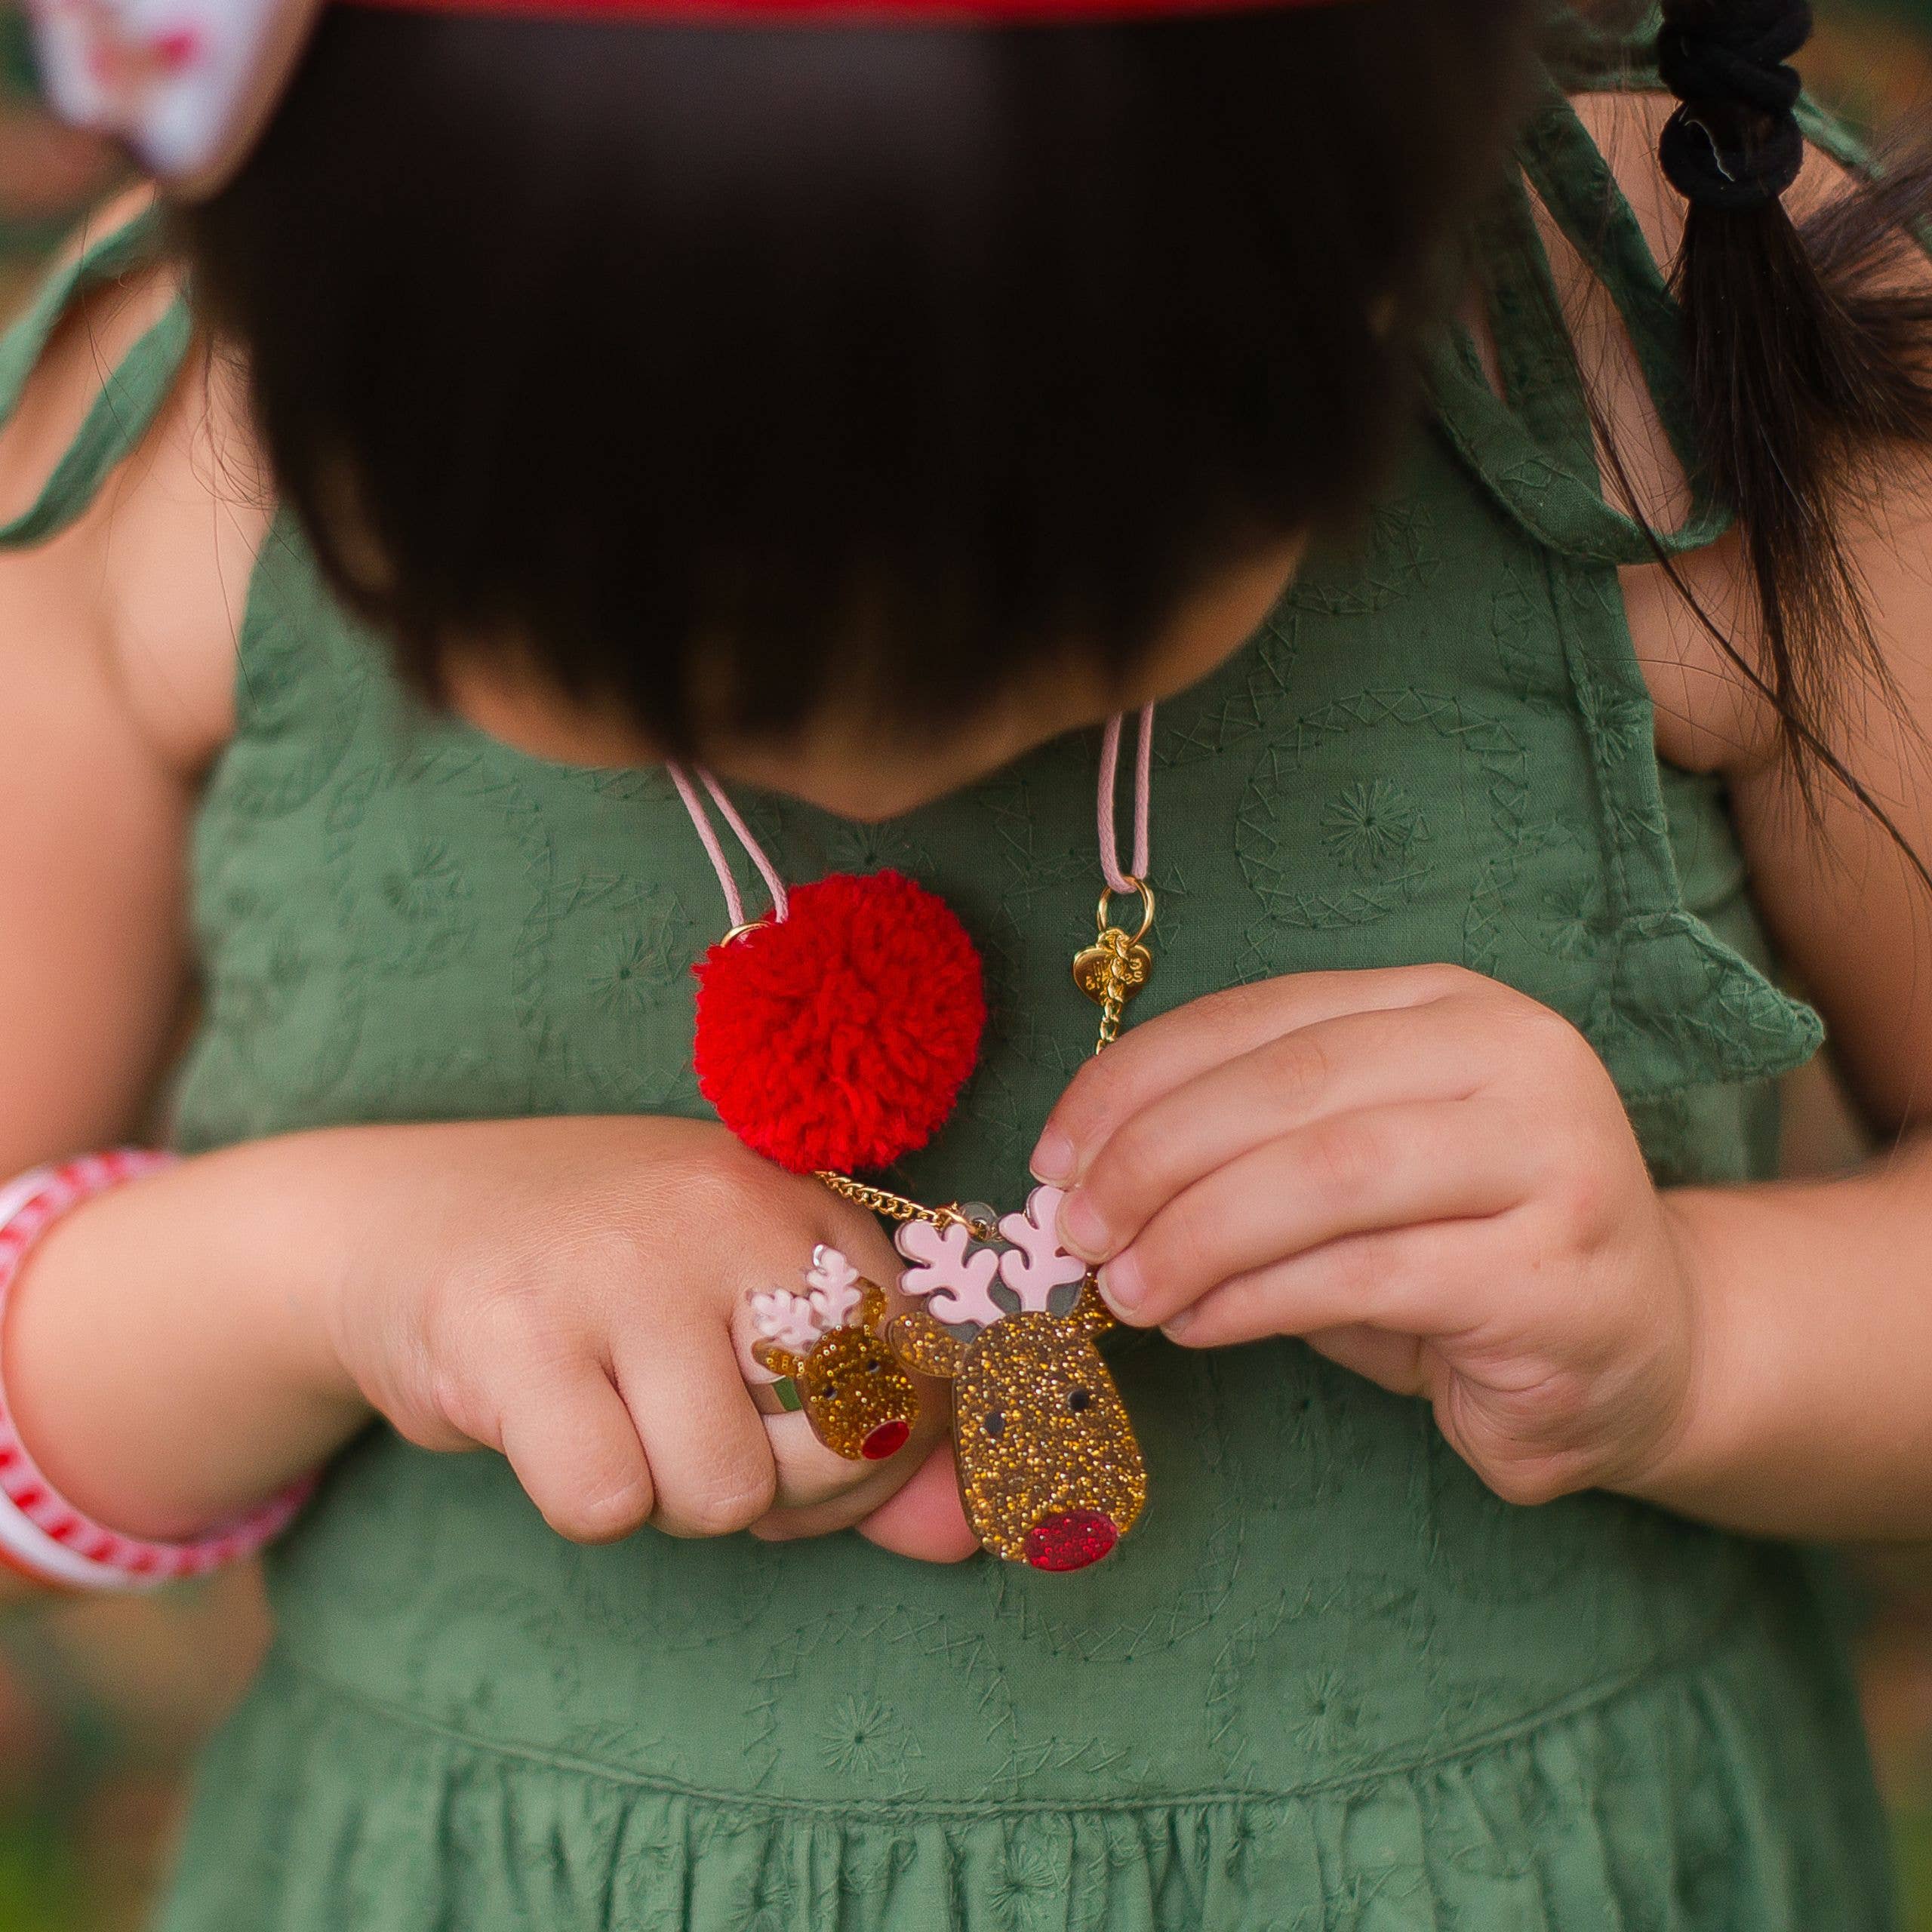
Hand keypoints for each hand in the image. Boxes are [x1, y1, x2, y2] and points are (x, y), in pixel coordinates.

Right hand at [327, 1116, 973, 1556]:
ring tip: (624, 1420)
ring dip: (676, 1497)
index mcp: (799, 1198)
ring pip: (726, 1491)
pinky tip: (552, 1423)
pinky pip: (607, 1504)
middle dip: (786, 1494)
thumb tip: (965, 1534)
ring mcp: (617, 1265)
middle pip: (840, 1445)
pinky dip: (586, 1499)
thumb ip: (870, 1429)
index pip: (921, 1374)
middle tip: (702, 1439)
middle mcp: (723, 1210)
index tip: (803, 1441)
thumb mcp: (749, 1319)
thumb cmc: (606, 1279)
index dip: (878, 1454)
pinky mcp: (510, 1331)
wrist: (401, 1216)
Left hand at [1031, 966, 1699, 1506]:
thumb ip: (1244, 1150)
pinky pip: (1370, 1275)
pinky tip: (1200, 1324)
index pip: (1261, 1016)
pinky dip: (1258, 1300)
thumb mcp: (1346, 1171)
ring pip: (1328, 1174)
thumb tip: (1087, 1178)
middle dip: (1154, 1157)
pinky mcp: (1560, 1274)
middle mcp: (1513, 1054)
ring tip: (1125, 1290)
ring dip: (1196, 1234)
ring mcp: (1556, 1158)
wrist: (1647, 1348)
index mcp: (1445, 1004)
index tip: (1052, 1152)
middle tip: (1076, 1231)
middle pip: (1291, 1086)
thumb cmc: (1460, 1250)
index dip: (1135, 1079)